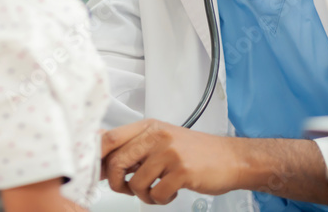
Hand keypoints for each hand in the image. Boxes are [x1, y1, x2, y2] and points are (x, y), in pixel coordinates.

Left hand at [101, 119, 242, 204]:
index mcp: (148, 127)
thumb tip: (104, 160)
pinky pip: (156, 194)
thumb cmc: (196, 151)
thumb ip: (135, 147)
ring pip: (136, 183)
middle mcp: (157, 136)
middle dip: (116, 182)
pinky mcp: (182, 171)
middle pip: (117, 160)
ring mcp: (170, 153)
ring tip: (155, 191)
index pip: (110, 137)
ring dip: (142, 195)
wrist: (231, 158)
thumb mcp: (162, 140)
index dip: (97, 156)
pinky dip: (160, 200)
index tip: (96, 170)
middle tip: (126, 188)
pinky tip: (170, 192)